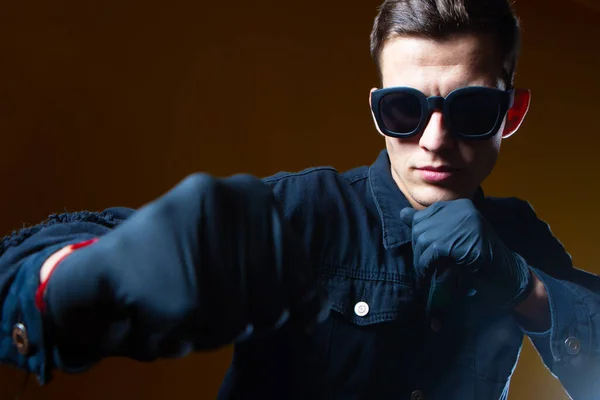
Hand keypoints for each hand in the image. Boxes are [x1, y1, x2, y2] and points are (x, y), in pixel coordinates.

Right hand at [45, 173, 327, 364]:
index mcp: (250, 193)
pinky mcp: (186, 288)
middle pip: (273, 304)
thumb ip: (276, 264)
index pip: (300, 270)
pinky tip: (163, 314)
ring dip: (213, 330)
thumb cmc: (177, 257)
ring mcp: (206, 246)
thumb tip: (316, 311)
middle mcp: (232, 208)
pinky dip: (185, 338)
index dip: (288, 300)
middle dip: (245, 317)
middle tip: (206, 303)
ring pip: (245, 323)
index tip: (265, 305)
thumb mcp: (232, 243)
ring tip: (183, 304)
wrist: (105, 270)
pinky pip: (208, 337)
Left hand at [399, 199, 532, 310]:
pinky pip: (429, 252)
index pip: (424, 216)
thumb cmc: (480, 258)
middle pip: (420, 227)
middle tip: (427, 265)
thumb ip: (432, 224)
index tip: (429, 252)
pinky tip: (431, 274)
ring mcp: (462, 223)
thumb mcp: (455, 235)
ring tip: (429, 271)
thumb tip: (402, 213)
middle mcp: (461, 209)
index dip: (422, 237)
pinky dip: (426, 266)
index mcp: (460, 205)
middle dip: (419, 249)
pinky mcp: (459, 241)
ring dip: (421, 260)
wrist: (508, 277)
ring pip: (422, 240)